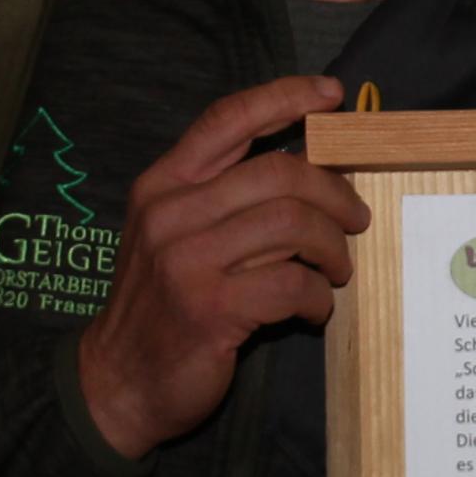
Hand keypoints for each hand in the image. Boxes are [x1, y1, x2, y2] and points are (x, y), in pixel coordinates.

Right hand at [72, 76, 366, 461]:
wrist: (119, 381)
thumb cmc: (163, 304)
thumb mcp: (174, 235)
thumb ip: (223, 197)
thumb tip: (310, 166)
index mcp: (163, 185)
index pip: (227, 119)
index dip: (286, 97)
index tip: (332, 95)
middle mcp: (171, 214)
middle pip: (278, 173)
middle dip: (334, 192)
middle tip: (356, 219)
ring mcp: (188, 261)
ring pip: (292, 225)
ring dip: (332, 247)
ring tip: (338, 269)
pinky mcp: (211, 309)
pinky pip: (292, 283)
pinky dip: (318, 295)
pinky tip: (314, 308)